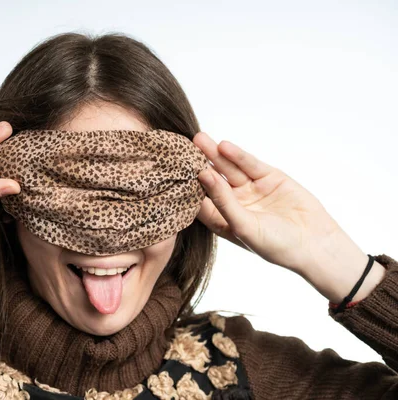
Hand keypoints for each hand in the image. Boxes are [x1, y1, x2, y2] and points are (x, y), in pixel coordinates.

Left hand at [193, 131, 353, 274]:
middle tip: (182, 149)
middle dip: (198, 164)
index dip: (187, 187)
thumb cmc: (276, 245)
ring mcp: (250, 189)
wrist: (315, 244)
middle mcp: (234, 203)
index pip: (199, 200)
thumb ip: (223, 201)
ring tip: (199, 139)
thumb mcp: (243, 226)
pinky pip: (249, 164)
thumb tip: (203, 175)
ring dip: (214, 154)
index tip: (171, 173)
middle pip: (211, 180)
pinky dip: (238, 155)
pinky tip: (224, 146)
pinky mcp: (268, 177)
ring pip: (228, 168)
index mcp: (222, 220)